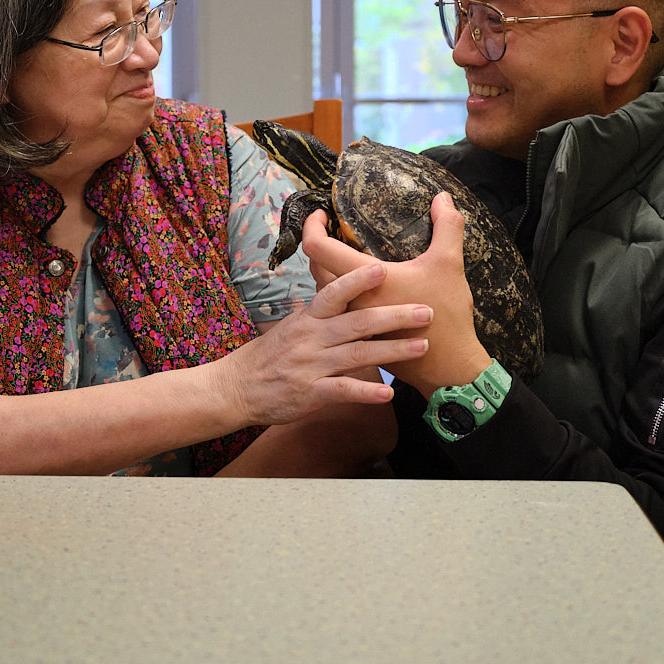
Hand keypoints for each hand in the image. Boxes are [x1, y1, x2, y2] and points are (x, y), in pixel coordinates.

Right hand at [211, 260, 431, 426]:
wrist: (237, 387)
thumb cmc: (270, 355)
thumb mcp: (293, 325)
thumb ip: (322, 311)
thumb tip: (347, 289)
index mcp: (308, 318)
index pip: (333, 293)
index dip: (357, 281)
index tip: (383, 269)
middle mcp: (311, 338)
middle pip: (357, 323)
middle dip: (394, 316)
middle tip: (426, 311)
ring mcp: (311, 366)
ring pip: (357, 355)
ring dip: (392, 351)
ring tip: (422, 347)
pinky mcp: (310, 394)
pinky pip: (342, 391)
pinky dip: (365, 392)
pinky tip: (388, 394)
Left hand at [301, 194, 489, 396]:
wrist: (448, 366)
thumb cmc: (446, 315)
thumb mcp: (449, 264)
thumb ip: (448, 226)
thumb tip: (443, 197)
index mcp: (364, 279)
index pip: (318, 248)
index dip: (311, 226)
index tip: (321, 213)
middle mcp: (351, 300)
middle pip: (316, 268)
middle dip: (319, 244)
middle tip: (333, 229)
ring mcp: (353, 320)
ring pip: (326, 291)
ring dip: (329, 270)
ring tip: (347, 254)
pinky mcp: (360, 335)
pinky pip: (337, 310)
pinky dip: (341, 293)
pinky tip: (361, 287)